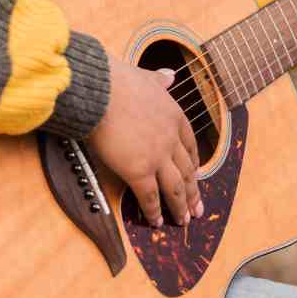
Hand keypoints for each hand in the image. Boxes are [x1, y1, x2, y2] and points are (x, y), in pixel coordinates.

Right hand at [86, 57, 200, 227]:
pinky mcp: (138, 171)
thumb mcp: (144, 76)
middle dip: (193, 192)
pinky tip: (155, 221)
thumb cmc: (115, 80)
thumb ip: (158, 80)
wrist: (99, 90)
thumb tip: (170, 76)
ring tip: (183, 220)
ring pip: (175, 188)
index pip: (190, 145)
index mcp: (174, 116)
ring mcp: (157, 157)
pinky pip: (149, 197)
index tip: (196, 174)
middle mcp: (170, 139)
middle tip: (197, 208)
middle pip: (187, 171)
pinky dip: (154, 211)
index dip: (194, 163)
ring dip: (180, 206)